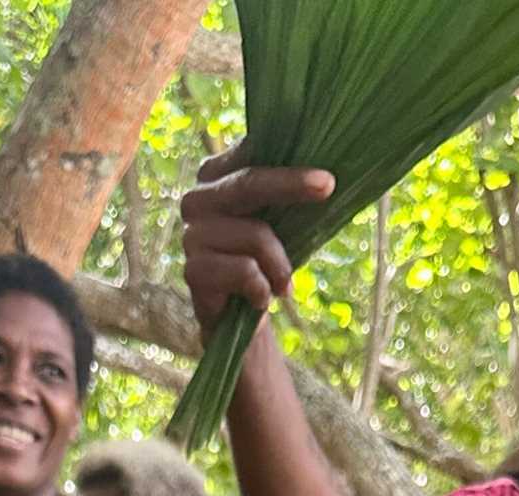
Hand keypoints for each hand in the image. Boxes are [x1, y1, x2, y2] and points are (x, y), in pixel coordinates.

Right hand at [179, 144, 334, 337]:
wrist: (235, 317)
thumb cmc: (261, 261)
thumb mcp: (278, 221)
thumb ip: (286, 194)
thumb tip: (326, 176)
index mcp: (214, 175)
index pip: (249, 155)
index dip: (286, 160)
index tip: (325, 172)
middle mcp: (196, 199)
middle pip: (248, 184)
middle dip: (290, 185)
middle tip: (328, 187)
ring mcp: (191, 234)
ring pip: (254, 235)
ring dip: (280, 265)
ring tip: (284, 285)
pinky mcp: (193, 270)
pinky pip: (244, 271)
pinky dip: (262, 288)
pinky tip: (260, 298)